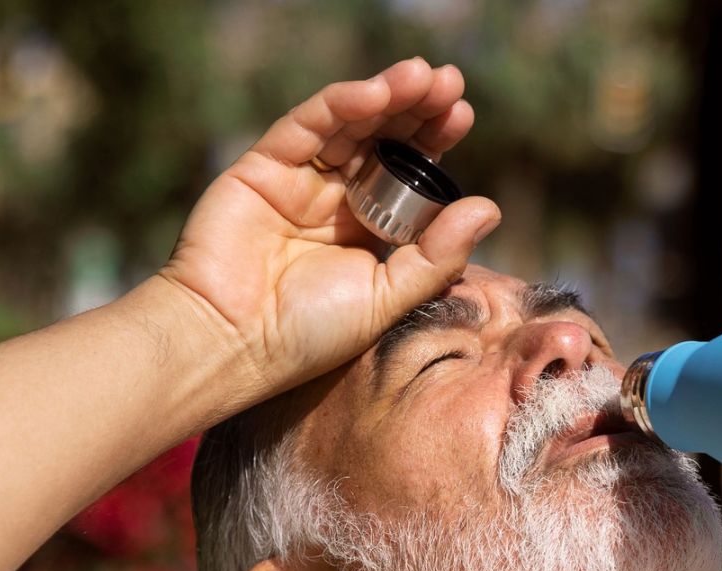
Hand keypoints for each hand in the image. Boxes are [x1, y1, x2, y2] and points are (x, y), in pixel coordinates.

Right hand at [158, 58, 499, 397]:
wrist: (233, 344)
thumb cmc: (308, 334)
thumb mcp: (387, 298)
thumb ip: (436, 256)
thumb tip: (489, 207)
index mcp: (367, 229)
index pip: (407, 172)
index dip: (433, 140)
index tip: (462, 114)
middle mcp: (335, 198)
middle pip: (381, 139)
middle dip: (416, 108)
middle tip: (449, 83)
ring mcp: (298, 180)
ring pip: (348, 125)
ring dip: (386, 96)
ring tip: (422, 76)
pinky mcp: (261, 168)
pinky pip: (305, 126)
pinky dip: (339, 105)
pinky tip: (373, 92)